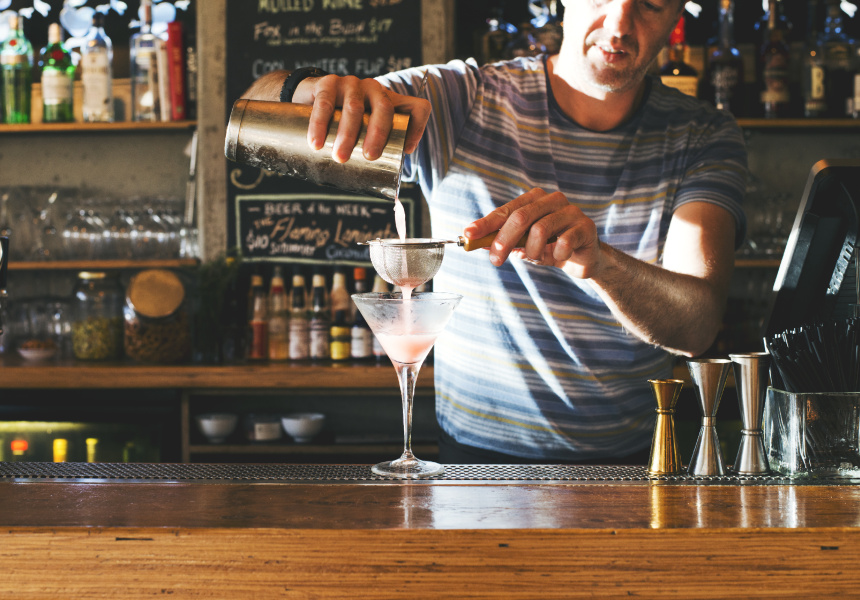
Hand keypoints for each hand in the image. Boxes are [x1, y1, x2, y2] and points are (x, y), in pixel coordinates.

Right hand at [294, 74, 430, 163]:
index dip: (418, 128)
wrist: (307, 98)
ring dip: (347, 135)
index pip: (416, 107)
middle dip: (378, 134)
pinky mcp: (327, 83)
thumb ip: (371, 149)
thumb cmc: (341, 121)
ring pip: (354, 108)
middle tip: (369, 157)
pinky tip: (316, 143)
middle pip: (385, 108)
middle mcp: (374, 90)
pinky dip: (320, 125)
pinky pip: (325, 103)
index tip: (407, 150)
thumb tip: (378, 186)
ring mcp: (351, 84)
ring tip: (339, 157)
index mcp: (388, 102)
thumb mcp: (362, 131)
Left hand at [462, 187, 600, 277]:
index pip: (506, 210)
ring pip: (540, 230)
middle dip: (504, 240)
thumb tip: (477, 243)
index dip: (486, 223)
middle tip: (495, 260)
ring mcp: (571, 211)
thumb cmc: (550, 247)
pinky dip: (555, 255)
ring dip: (532, 251)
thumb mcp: (524, 245)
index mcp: (534, 199)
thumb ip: (503, 242)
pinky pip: (563, 243)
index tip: (468, 235)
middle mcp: (552, 200)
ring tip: (536, 257)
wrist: (583, 259)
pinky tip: (558, 257)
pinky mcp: (585, 227)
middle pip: (521, 217)